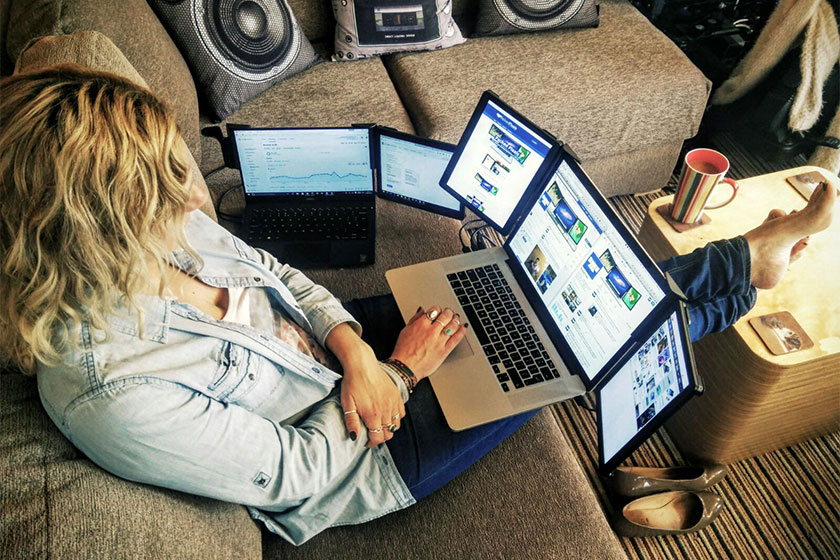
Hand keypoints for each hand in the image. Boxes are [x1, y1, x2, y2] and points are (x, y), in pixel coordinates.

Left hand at [326, 324, 404, 447]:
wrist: (362, 364)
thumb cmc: (352, 383)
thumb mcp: (347, 404)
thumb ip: (352, 422)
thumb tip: (355, 437)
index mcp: (373, 415)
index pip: (378, 438)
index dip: (371, 443)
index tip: (366, 441)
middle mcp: (386, 411)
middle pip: (388, 434)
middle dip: (380, 437)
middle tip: (372, 434)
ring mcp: (393, 403)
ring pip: (396, 425)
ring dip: (389, 429)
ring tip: (379, 426)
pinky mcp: (397, 396)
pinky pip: (401, 413)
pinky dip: (396, 418)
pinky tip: (388, 415)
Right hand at [389, 306, 467, 379]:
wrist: (405, 367)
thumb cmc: (403, 351)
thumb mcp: (405, 331)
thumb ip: (415, 319)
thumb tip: (422, 310)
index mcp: (421, 325)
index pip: (434, 310)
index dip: (438, 309)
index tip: (438, 311)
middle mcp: (431, 331)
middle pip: (445, 316)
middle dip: (448, 312)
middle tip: (449, 313)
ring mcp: (439, 341)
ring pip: (452, 325)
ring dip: (456, 320)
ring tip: (456, 318)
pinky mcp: (444, 351)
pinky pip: (456, 339)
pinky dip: (461, 332)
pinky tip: (463, 327)